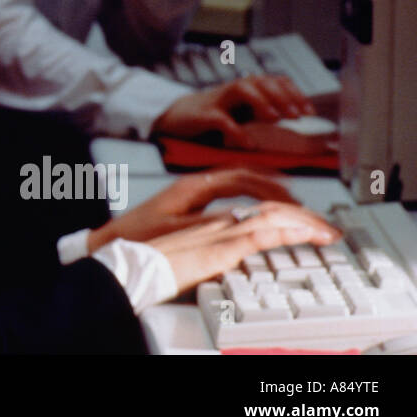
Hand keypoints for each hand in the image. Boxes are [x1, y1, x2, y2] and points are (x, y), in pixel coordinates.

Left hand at [87, 168, 295, 252]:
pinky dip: (253, 197)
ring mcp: (195, 191)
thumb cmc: (138, 236)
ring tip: (293, 205)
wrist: (112, 239)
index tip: (295, 202)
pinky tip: (263, 208)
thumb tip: (244, 218)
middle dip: (277, 189)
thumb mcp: (177, 230)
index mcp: (194, 187)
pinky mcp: (192, 201)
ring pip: (240, 182)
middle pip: (246, 178)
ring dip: (267, 191)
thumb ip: (210, 223)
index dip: (273, 190)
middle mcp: (196, 183)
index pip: (243, 180)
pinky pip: (231, 192)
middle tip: (303, 205)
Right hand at [147, 201, 340, 293]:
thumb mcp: (190, 254)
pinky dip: (287, 233)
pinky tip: (307, 236)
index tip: (307, 223)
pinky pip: (260, 236)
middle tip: (328, 227)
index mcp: (212, 221)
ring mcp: (220, 232)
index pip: (258, 209)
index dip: (286, 212)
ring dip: (305, 222)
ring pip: (271, 216)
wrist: (133, 264)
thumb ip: (212, 250)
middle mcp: (220, 220)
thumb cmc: (152, 262)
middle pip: (271, 208)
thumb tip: (230, 257)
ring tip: (328, 232)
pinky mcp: (220, 248)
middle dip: (304, 215)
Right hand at [152, 75, 332, 154]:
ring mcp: (219, 100)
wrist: (174, 117)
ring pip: (243, 89)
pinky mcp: (204, 114)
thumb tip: (295, 129)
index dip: (295, 94)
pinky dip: (236, 131)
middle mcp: (235, 90)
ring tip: (275, 118)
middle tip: (296, 116)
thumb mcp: (241, 113)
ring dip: (262, 102)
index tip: (308, 112)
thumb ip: (262, 115)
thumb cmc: (214, 117)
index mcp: (247, 88)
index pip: (276, 81)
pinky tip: (248, 143)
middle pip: (262, 82)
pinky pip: (221, 119)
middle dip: (283, 97)